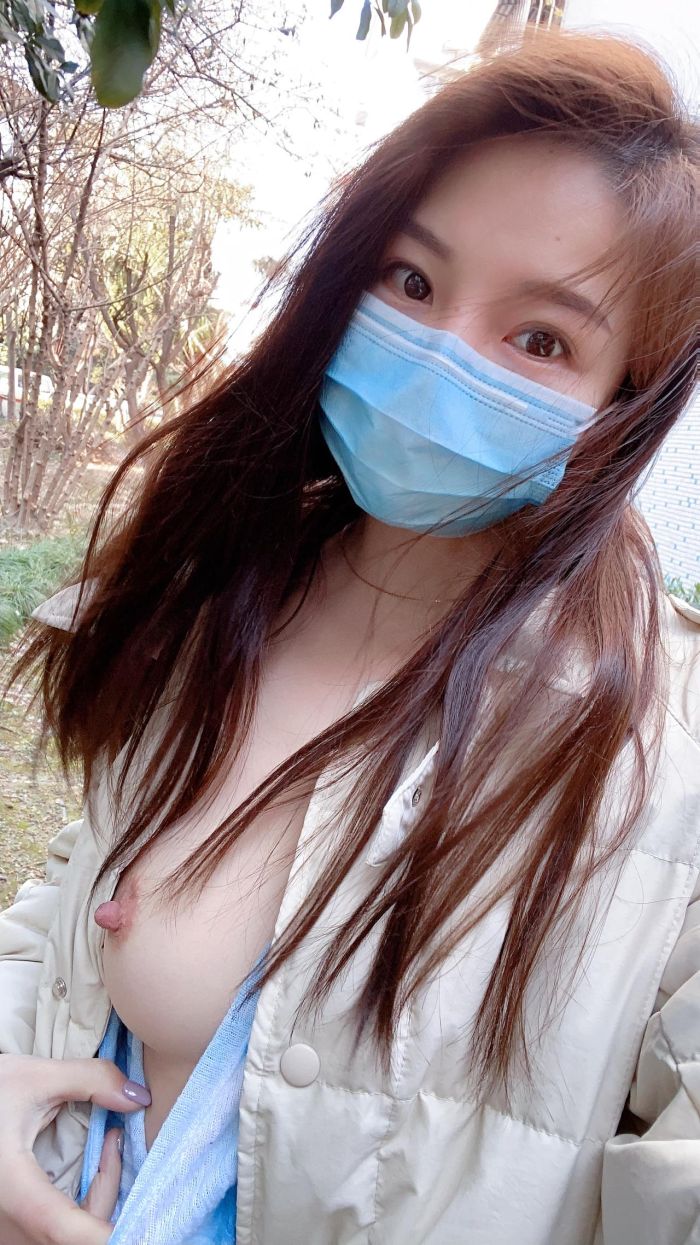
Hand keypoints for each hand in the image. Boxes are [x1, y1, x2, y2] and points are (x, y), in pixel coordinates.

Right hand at [0, 1053, 148, 1244]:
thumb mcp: (35, 1077)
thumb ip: (91, 1080)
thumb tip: (140, 1098)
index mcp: (13, 1189)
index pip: (66, 1230)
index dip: (108, 1236)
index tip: (147, 1226)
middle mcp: (8, 1222)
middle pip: (75, 1235)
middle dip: (110, 1193)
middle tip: (116, 1142)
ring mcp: (8, 1229)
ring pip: (67, 1237)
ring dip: (99, 1202)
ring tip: (109, 1149)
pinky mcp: (12, 1226)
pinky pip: (55, 1232)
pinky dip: (83, 1209)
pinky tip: (94, 1169)